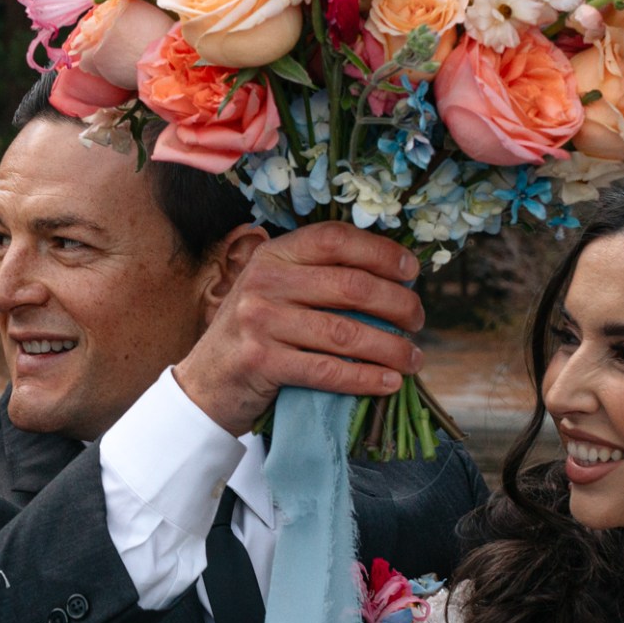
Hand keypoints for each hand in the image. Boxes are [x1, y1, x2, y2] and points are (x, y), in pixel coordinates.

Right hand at [173, 221, 424, 434]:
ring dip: (391, 348)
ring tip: (414, 358)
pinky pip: (328, 371)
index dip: (380, 251)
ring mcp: (260, 321)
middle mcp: (264, 282)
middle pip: (350, 286)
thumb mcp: (272, 291)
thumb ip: (314, 277)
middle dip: (398, 304)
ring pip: (345, 333)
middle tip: (418, 320)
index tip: (411, 271)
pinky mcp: (262, 362)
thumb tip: (392, 278)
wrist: (205, 384)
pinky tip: (389, 382)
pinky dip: (366, 378)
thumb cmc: (254, 335)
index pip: (334, 239)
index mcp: (272, 255)